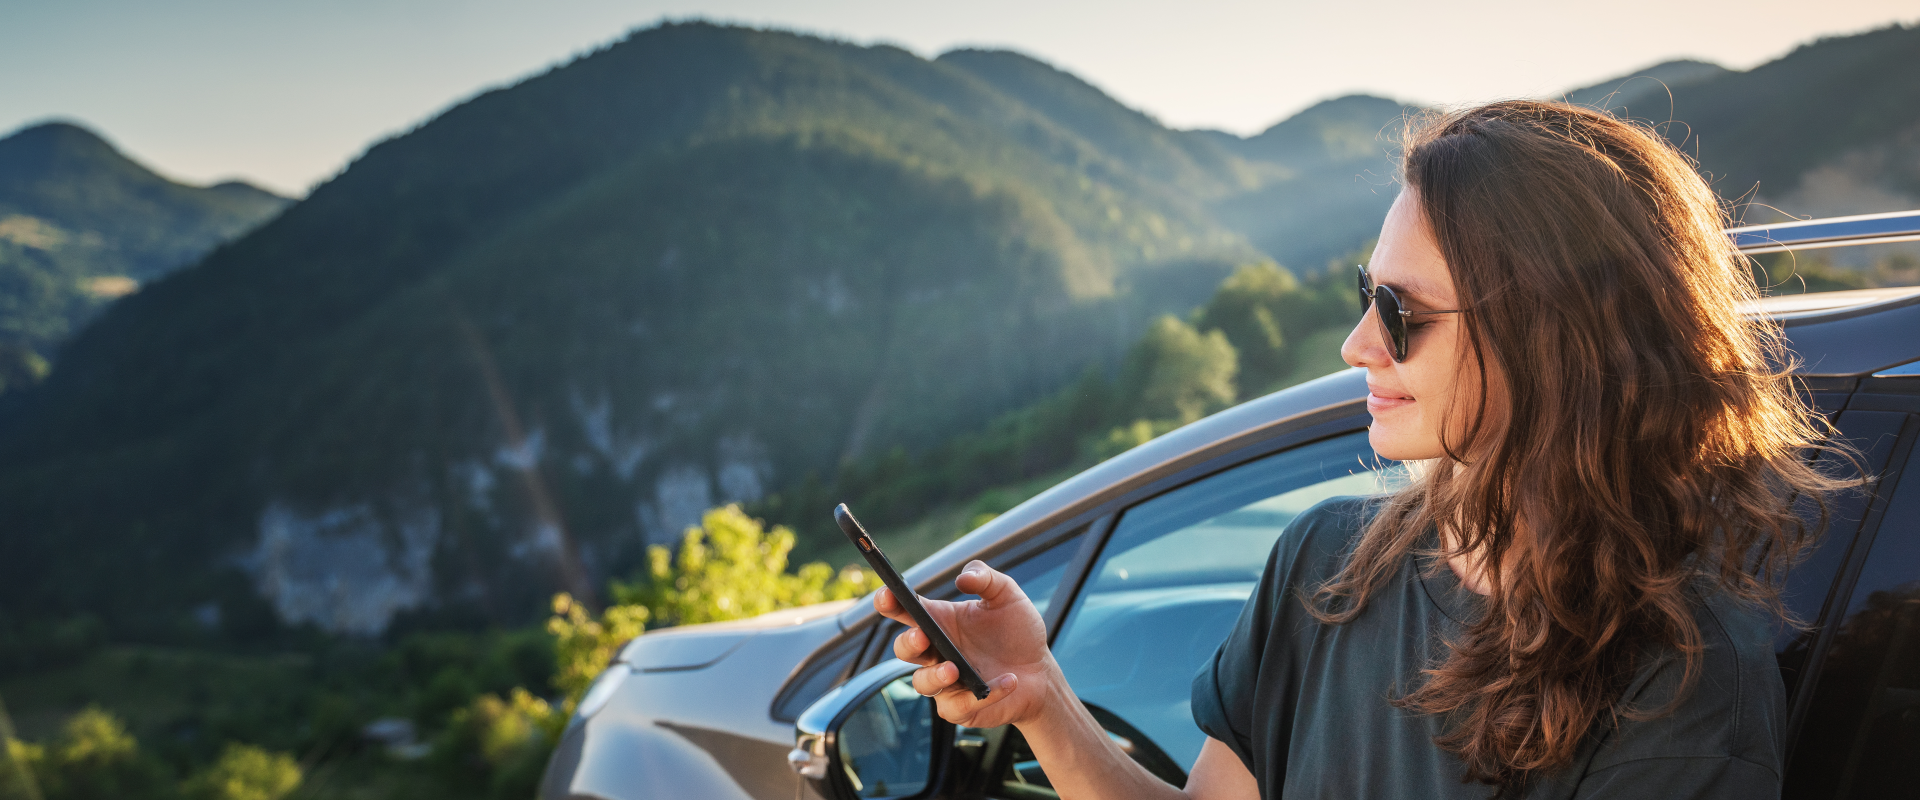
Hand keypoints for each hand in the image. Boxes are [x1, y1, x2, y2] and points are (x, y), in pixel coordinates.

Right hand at [875, 560, 1057, 729]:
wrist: (1041, 672)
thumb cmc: (1018, 632)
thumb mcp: (1007, 596)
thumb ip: (985, 577)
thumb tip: (962, 578)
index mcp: (940, 621)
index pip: (904, 610)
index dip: (889, 602)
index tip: (887, 595)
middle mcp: (937, 652)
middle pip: (904, 649)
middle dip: (908, 642)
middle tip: (922, 636)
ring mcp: (945, 682)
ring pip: (922, 683)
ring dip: (935, 676)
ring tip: (954, 669)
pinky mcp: (960, 707)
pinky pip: (958, 706)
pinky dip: (983, 694)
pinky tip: (1007, 681)